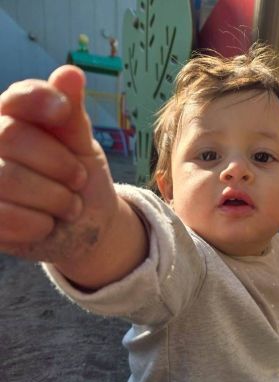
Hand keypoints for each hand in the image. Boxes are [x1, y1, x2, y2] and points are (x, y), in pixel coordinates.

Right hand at [0, 66, 146, 287]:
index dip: (37, 100)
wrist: (86, 225)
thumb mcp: (82, 148)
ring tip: (69, 206)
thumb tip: (71, 73)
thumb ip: (72, 117)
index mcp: (13, 119)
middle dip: (59, 164)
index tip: (63, 111)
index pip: (16, 98)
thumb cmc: (81, 180)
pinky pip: (6, 217)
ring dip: (54, 199)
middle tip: (78, 180)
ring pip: (8, 178)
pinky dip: (39, 225)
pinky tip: (48, 224)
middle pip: (12, 137)